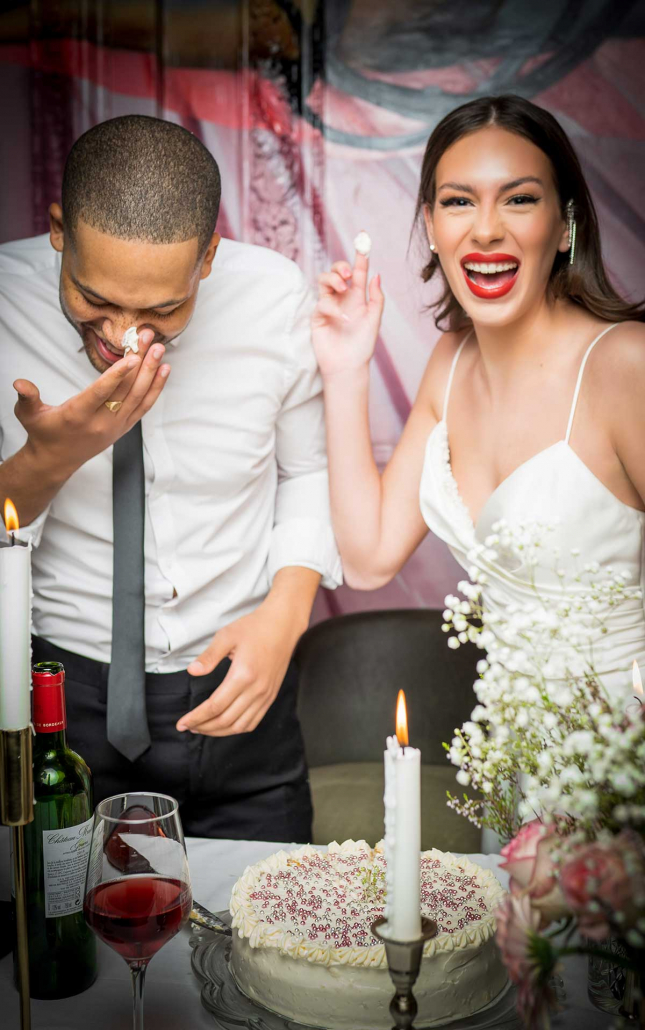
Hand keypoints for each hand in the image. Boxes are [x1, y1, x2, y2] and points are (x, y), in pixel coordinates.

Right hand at [13, 330, 169, 477]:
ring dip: (150, 371)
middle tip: (148, 339)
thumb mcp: (29, 415)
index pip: (102, 393)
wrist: (57, 460)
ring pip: (139, 396)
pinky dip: (156, 388)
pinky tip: (164, 369)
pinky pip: (144, 406)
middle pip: (126, 390)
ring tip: (158, 348)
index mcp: (78, 415)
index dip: (118, 375)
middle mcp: (101, 422)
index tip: (132, 357)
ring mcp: (116, 426)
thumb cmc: (44, 432)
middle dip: (140, 363)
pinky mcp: (124, 427)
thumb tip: (19, 384)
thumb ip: (28, 398)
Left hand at [176, 597, 303, 736]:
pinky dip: (236, 729)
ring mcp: (266, 695)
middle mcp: (256, 689)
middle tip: (188, 727)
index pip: (215, 706)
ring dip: (219, 731)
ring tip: (203, 728)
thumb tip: (192, 671)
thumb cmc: (254, 628)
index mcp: (243, 675)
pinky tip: (225, 725)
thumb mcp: (227, 636)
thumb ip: (209, 656)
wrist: (282, 625)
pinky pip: (253, 721)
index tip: (182, 723)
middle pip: (226, 720)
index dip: (196, 717)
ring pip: (240, 726)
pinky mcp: (271, 696)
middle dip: (204, 727)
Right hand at [312, 250, 383, 379]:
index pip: (358, 272)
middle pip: (336, 271)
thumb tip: (376, 275)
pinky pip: (321, 302)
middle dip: (340, 266)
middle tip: (348, 274)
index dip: (360, 255)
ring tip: (343, 289)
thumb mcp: (374, 320)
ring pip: (324, 280)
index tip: (363, 239)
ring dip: (333, 279)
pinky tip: (340, 319)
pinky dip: (331, 307)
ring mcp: (328, 305)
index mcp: (358, 297)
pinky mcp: (317, 316)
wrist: (348, 366)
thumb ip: (376, 298)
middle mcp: (342, 298)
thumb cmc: (362, 346)